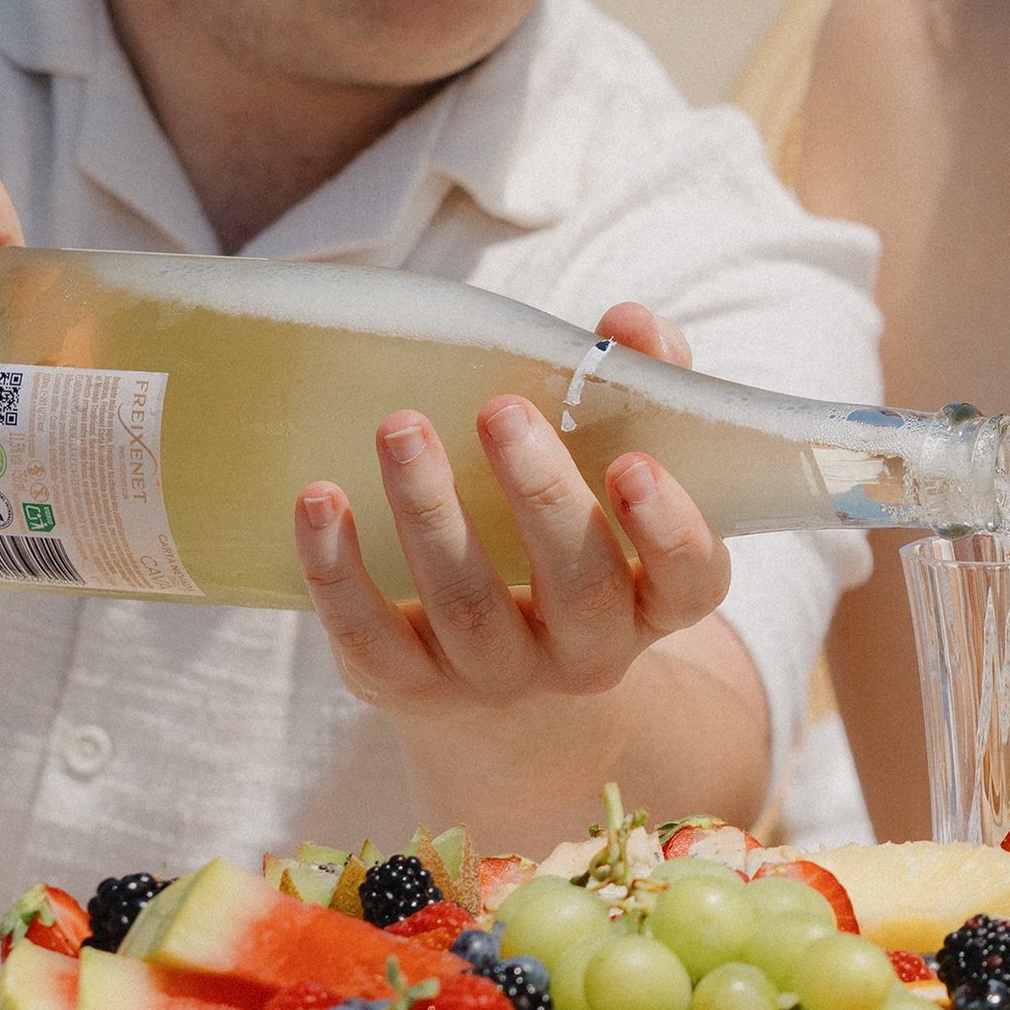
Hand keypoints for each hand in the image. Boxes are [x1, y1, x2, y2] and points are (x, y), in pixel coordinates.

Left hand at [293, 300, 732, 732]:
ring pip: (469, 608)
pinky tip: (318, 499)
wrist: (503, 680)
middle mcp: (589, 650)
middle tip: (501, 411)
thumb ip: (639, 390)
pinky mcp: (411, 685)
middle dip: (539, 496)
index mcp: (654, 599)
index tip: (632, 463)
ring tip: (400, 427)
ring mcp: (499, 676)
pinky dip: (339, 570)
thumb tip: (628, 324)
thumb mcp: (616, 472)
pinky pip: (372, 640)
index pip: (691, 579)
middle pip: (578, 589)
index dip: (668, 528)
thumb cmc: (569, 535)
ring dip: (431, 512)